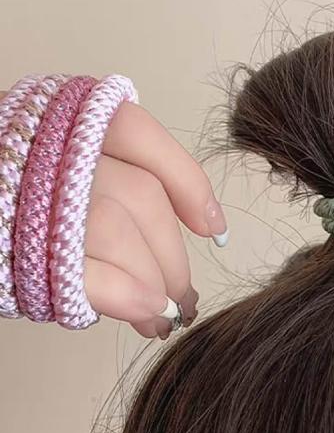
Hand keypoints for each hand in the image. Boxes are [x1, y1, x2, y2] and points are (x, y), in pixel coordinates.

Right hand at [1, 92, 227, 338]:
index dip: (188, 184)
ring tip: (164, 314)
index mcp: (59, 117)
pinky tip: (144, 315)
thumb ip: (104, 190)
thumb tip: (176, 250)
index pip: (141, 137)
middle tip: (185, 295)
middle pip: (141, 195)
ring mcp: (28, 189)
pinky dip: (125, 295)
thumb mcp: (51, 174)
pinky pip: (87, 269)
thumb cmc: (5, 192)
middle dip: (172, 254)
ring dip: (155, 280)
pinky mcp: (14, 244)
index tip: (213, 229)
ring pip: (121, 229)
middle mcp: (45, 144)